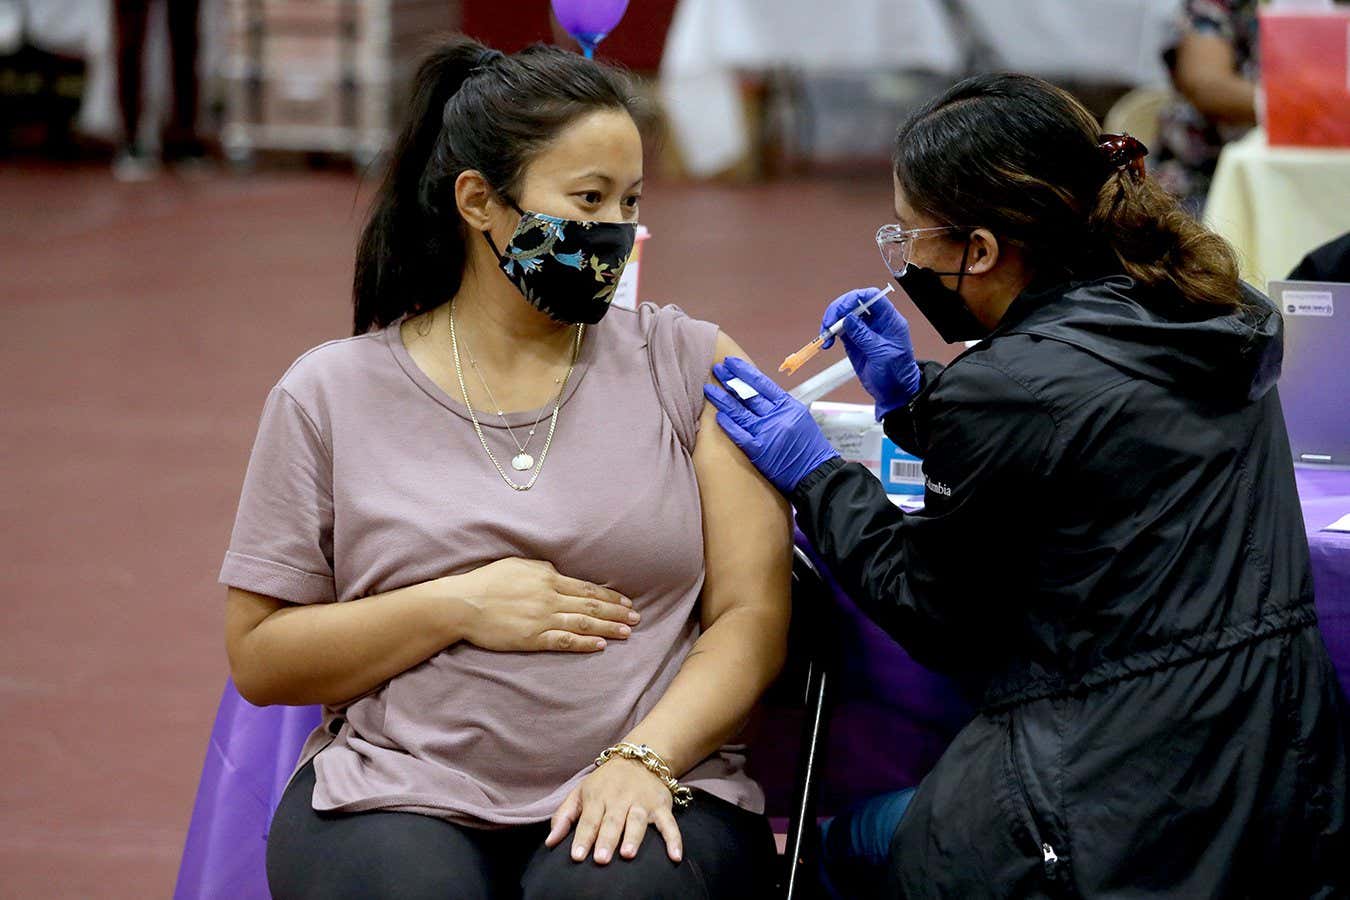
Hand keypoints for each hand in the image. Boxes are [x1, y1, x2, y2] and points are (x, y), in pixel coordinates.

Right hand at [452, 558, 638, 652]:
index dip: (610, 596)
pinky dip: (584, 643)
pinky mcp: (532, 638)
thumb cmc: (487, 581)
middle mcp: (549, 597)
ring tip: (628, 632)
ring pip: (583, 623)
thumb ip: (542, 570)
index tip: (626, 602)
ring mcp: (542, 619)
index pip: (587, 588)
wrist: (462, 604)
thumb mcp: (518, 565)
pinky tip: (601, 646)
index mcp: (547, 578)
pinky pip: (564, 641)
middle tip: (637, 619)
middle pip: (591, 605)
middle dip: (617, 613)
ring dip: (608, 628)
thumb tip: (558, 574)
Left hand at [546, 758, 682, 864]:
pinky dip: (674, 839)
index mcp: (598, 797)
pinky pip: (669, 823)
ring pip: (637, 820)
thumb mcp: (580, 792)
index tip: (577, 856)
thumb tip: (550, 842)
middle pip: (612, 821)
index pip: (589, 820)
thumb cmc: (605, 782)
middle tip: (601, 859)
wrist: (639, 756)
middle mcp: (620, 799)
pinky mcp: (661, 805)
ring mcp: (642, 802)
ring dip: (633, 836)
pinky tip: (675, 857)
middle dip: (607, 840)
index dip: (582, 838)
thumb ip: (564, 817)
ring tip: (628, 854)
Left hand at [703, 357, 839, 493]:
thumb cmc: (809, 447)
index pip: (762, 383)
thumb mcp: (799, 418)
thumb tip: (757, 393)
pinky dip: (728, 425)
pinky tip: (717, 416)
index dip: (744, 371)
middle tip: (716, 370)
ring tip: (709, 389)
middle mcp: (777, 416)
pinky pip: (740, 435)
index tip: (731, 363)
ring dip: (722, 400)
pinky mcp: (760, 451)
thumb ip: (780, 405)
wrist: (816, 473)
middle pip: (748, 395)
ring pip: (740, 412)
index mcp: (788, 405)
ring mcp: (767, 433)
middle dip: (730, 381)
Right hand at [821, 287, 921, 419]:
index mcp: (889, 320)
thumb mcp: (882, 355)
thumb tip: (848, 318)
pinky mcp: (854, 341)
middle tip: (828, 323)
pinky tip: (827, 342)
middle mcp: (876, 322)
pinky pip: (839, 330)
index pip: (872, 297)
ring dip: (831, 322)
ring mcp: (864, 330)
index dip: (855, 298)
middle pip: (854, 303)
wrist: (894, 393)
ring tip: (825, 335)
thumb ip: (864, 336)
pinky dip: (830, 334)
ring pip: (844, 315)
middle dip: (838, 309)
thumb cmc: (896, 374)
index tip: (841, 309)